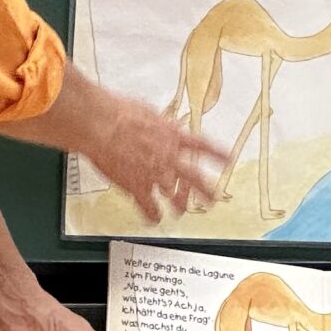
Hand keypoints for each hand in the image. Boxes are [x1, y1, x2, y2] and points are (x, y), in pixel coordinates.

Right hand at [83, 96, 227, 223]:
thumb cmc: (118, 111)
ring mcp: (155, 174)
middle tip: (213, 199)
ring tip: (181, 212)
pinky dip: (151, 215)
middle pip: (194, 178)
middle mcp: (168, 157)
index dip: (217, 153)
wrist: (101, 124)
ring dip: (179, 205)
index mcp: (172, 135)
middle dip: (206, 191)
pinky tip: (153, 219)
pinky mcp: (137, 187)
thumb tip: (155, 123)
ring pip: (174, 197)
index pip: (202, 145)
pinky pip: (149, 207)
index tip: (229, 159)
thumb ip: (155, 124)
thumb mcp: (145, 111)